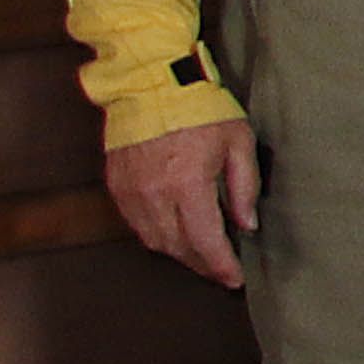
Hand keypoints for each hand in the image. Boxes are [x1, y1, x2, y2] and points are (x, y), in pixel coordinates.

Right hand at [107, 117, 259, 288]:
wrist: (150, 83)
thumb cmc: (201, 108)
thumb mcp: (238, 141)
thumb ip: (244, 187)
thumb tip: (246, 225)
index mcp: (188, 185)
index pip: (206, 242)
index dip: (222, 265)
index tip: (235, 279)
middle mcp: (155, 195)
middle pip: (180, 248)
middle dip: (203, 264)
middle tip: (222, 270)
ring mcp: (132, 193)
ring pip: (156, 241)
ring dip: (180, 253)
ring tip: (202, 256)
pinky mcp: (117, 186)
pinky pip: (137, 225)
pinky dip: (158, 236)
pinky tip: (175, 234)